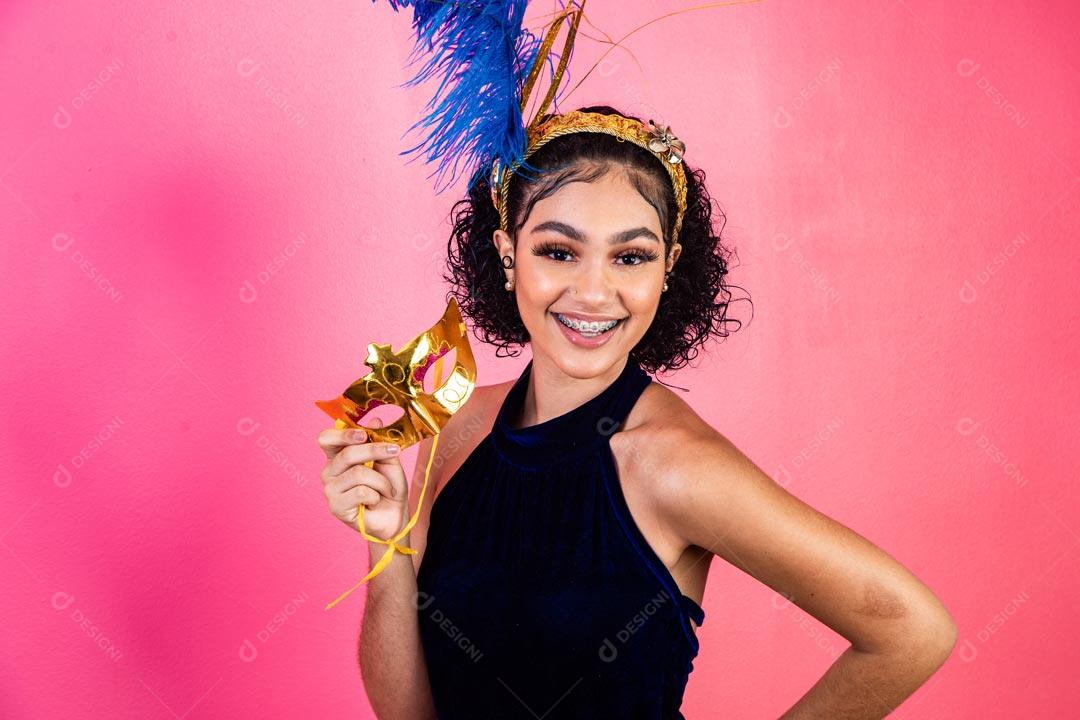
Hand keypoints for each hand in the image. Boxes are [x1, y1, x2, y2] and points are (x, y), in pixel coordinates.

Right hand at [317, 424, 408, 540]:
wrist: (395, 517)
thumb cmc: (389, 488)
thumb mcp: (389, 460)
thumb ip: (380, 441)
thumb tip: (375, 419)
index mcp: (338, 456)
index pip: (327, 439)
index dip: (343, 434)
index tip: (364, 434)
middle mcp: (329, 471)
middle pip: (346, 454)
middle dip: (374, 451)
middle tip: (394, 451)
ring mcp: (330, 490)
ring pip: (358, 473)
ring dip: (381, 481)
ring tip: (387, 489)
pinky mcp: (336, 507)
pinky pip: (360, 492)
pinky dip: (376, 495)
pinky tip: (376, 501)